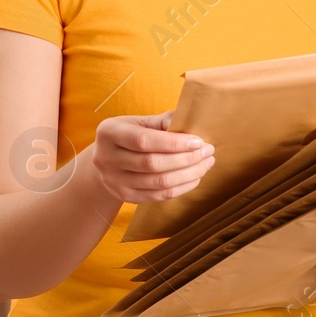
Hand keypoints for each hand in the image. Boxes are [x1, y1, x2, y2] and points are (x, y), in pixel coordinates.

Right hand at [91, 109, 214, 203]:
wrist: (107, 159)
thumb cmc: (129, 135)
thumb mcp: (139, 122)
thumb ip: (162, 122)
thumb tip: (189, 120)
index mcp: (109, 132)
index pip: (143, 141)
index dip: (173, 143)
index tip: (198, 141)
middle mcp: (106, 158)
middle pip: (152, 164)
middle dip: (186, 158)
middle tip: (208, 151)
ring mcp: (113, 180)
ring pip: (158, 182)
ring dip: (188, 174)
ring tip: (206, 164)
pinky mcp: (124, 196)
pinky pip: (158, 196)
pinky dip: (180, 188)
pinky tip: (194, 178)